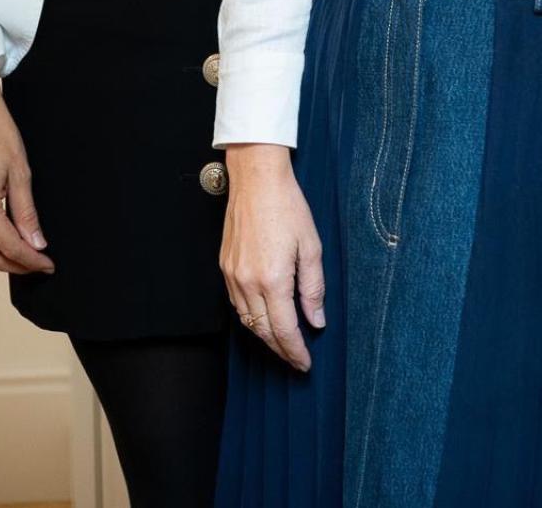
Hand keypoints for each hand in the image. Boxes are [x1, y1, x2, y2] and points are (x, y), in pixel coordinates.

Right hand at [0, 65, 53, 274]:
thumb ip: (27, 212)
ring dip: (1, 257)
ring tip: (27, 253)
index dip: (31, 260)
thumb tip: (37, 242)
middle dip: (16, 266)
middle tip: (40, 264)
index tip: (48, 263)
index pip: (10, 246)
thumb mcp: (21, 172)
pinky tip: (7, 237)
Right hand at [220, 144, 324, 371]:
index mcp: (273, 279)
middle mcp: (248, 282)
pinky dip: (250, 317)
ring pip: (247, 320)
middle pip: (263, 331)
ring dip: (264, 336)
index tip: (305, 363)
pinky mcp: (225, 266)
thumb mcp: (311, 246)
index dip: (295, 352)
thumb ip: (313, 287)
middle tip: (295, 360)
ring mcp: (233, 275)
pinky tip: (263, 316)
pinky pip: (236, 303)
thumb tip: (316, 320)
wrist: (257, 179)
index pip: (284, 330)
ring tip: (282, 343)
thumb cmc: (287, 206)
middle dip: (280, 350)